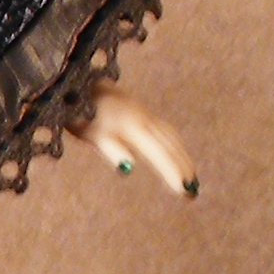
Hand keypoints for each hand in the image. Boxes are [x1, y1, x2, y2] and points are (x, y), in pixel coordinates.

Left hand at [68, 82, 197, 196]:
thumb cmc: (82, 110)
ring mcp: (144, 114)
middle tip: (192, 193)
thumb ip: (111, 149)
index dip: (173, 172)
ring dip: (183, 157)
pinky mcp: (141, 112)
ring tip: (191, 177)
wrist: (81, 81)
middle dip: (183, 168)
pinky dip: (176, 145)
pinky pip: (166, 131)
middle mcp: (144, 119)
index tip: (184, 190)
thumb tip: (127, 169)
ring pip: (171, 138)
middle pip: (171, 146)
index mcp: (134, 126)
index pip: (160, 153)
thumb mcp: (92, 132)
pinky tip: (177, 153)